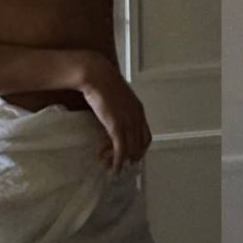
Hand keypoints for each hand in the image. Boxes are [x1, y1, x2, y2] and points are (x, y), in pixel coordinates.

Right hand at [79, 51, 151, 176]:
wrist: (97, 75)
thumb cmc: (103, 82)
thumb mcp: (116, 97)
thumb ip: (118, 108)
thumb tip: (111, 117)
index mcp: (138, 110)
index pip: (145, 136)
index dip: (138, 148)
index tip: (130, 155)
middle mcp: (137, 117)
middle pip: (140, 145)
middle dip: (130, 157)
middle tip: (117, 162)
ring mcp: (128, 121)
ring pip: (131, 149)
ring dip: (120, 160)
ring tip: (108, 164)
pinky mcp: (116, 125)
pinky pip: (121, 149)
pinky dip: (118, 161)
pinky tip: (113, 168)